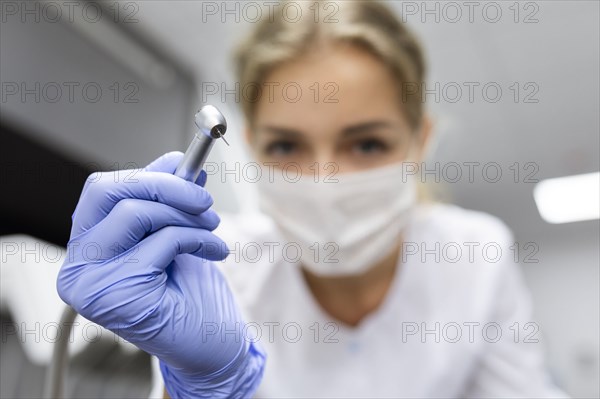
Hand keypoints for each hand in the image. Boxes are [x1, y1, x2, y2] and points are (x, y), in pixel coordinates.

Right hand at [57, 152, 264, 397]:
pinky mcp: (118, 298)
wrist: (210, 344)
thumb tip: (176, 160)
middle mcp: (78, 269)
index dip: (146, 174)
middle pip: (110, 193)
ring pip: (137, 213)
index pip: (100, 191)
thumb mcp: (177, 233)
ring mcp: (92, 286)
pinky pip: (162, 241)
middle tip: (203, 198)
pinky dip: (197, 238)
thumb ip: (169, 199)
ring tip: (212, 230)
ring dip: (188, 215)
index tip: (185, 168)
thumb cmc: (190, 295)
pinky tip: (216, 251)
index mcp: (87, 250)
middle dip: (167, 186)